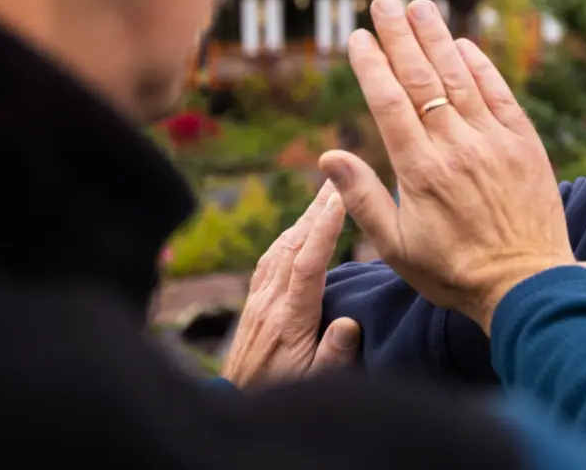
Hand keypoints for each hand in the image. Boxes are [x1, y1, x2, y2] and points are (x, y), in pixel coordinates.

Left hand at [220, 181, 361, 386]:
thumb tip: (350, 323)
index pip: (309, 264)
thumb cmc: (283, 394)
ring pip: (280, 248)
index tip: (340, 198)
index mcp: (291, 319)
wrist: (235, 407)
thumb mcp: (316, 383)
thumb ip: (334, 354)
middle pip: (294, 245)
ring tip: (324, 195)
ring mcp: (259, 301)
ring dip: (303, 219)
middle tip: (337, 178)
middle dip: (316, 209)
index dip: (324, 229)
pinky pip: (268, 261)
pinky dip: (287, 237)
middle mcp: (271, 303)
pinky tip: (296, 230)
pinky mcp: (254, 305)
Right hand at [317, 0, 572, 332]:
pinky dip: (483, 67)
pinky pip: (500, 95)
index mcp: (419, 171)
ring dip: (438, 39)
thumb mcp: (397, 246)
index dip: (372, 64)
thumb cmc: (454, 273)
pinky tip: (466, 45)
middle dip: (400, 36)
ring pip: (461, 78)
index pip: (389, 102)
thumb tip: (329, 156)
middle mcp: (456, 147)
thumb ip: (361, 198)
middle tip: (385, 2)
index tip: (359, 36)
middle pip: (422, 79)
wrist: (528, 286)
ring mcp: (494, 142)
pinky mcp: (525, 145)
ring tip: (421, 7)